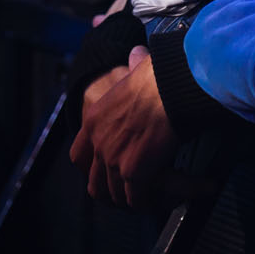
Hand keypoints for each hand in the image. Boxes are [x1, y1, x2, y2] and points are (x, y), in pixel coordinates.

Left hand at [67, 45, 177, 206]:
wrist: (169, 85)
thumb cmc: (161, 74)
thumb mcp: (137, 69)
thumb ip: (134, 66)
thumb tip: (137, 53)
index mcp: (94, 119)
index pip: (79, 157)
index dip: (92, 170)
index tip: (107, 175)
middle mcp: (98, 142)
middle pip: (95, 185)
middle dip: (114, 195)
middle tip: (136, 195)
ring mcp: (113, 159)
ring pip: (118, 197)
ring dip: (139, 200)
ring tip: (159, 199)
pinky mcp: (134, 172)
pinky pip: (141, 199)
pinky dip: (160, 200)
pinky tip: (175, 195)